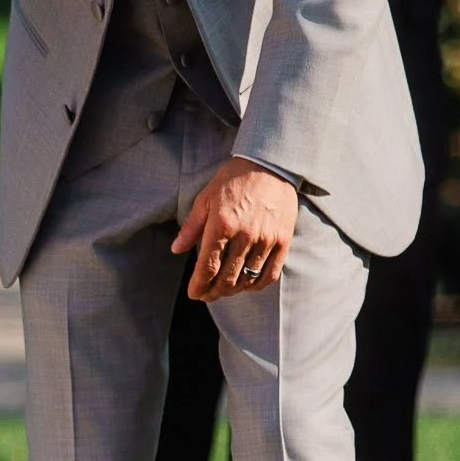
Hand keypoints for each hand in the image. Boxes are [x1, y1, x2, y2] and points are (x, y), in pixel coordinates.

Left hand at [172, 157, 299, 301]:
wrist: (270, 165)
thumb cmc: (233, 180)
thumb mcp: (205, 198)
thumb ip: (191, 227)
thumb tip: (176, 250)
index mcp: (222, 225)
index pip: (207, 267)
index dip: (198, 285)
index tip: (193, 293)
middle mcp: (245, 236)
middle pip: (227, 278)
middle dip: (213, 292)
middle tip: (205, 295)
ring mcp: (266, 240)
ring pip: (247, 279)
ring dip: (232, 290)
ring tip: (223, 290)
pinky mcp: (283, 241)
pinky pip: (269, 274)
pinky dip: (256, 285)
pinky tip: (247, 285)